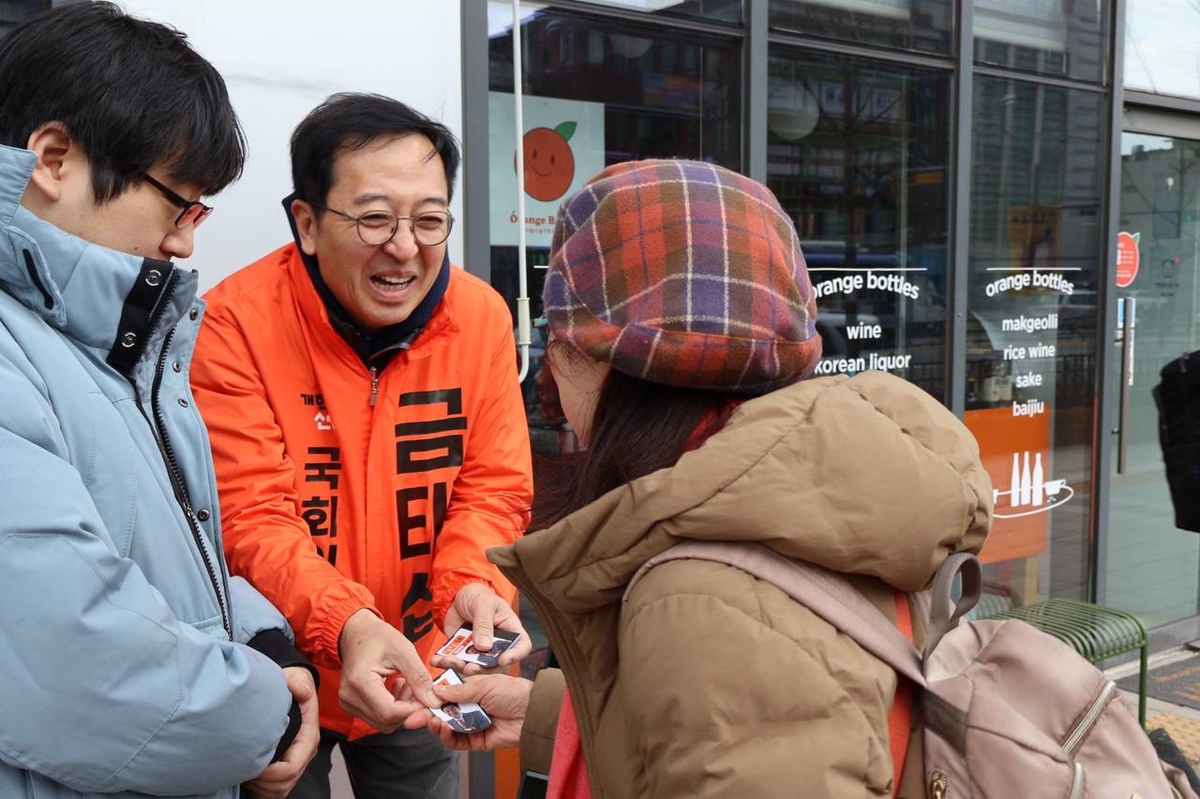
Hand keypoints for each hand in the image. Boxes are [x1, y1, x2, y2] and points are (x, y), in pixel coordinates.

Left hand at [244, 666, 318, 798]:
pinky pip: (277, 789)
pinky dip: (262, 788)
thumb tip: (301, 691)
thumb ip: (299, 683)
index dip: (270, 774)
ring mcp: (297, 760)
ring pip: (280, 790)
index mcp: (308, 736)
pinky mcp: (287, 765)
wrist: (294, 687)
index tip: (250, 765)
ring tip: (244, 772)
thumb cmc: (293, 685)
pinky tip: (249, 774)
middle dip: (262, 783)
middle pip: (285, 784)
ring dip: (261, 787)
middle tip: (241, 770)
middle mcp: (304, 752)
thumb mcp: (297, 679)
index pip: (291, 767)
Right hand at [338, 609, 437, 731]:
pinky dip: (393, 707)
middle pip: (387, 721)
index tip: (429, 699)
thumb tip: (432, 701)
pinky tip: (398, 688)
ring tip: (408, 684)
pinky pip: (377, 716)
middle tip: (420, 688)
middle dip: (409, 709)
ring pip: (384, 722)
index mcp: (360, 682)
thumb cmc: (377, 636)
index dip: (413, 710)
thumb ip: (418, 677)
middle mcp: (349, 697)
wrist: (355, 632)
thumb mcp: (404, 650)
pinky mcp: (351, 705)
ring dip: (402, 709)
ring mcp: (348, 703)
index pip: (389, 712)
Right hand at [415, 673, 531, 750]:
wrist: (533, 712)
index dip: (430, 694)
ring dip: (434, 724)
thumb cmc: (514, 692)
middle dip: (426, 713)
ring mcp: (471, 723)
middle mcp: (469, 706)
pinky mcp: (475, 740)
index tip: (416, 694)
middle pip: (441, 711)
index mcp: (470, 689)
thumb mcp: (483, 684)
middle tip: (413, 714)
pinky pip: (456, 741)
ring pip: (446, 727)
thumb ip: (458, 690)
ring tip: (428, 720)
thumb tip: (436, 691)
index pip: (444, 692)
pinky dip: (446, 736)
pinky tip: (442, 728)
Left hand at [432, 584, 531, 674]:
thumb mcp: (483, 605)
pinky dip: (446, 662)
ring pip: (475, 667)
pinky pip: (456, 662)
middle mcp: (497, 645)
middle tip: (469, 669)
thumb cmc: (477, 596)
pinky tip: (436, 660)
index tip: (502, 660)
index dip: (515, 655)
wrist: (456, 597)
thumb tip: (484, 647)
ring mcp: (479, 651)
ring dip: (461, 667)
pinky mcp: (463, 653)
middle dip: (482, 669)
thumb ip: (483, 624)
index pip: (521, 646)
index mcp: (510, 631)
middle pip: (497, 664)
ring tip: (448, 662)